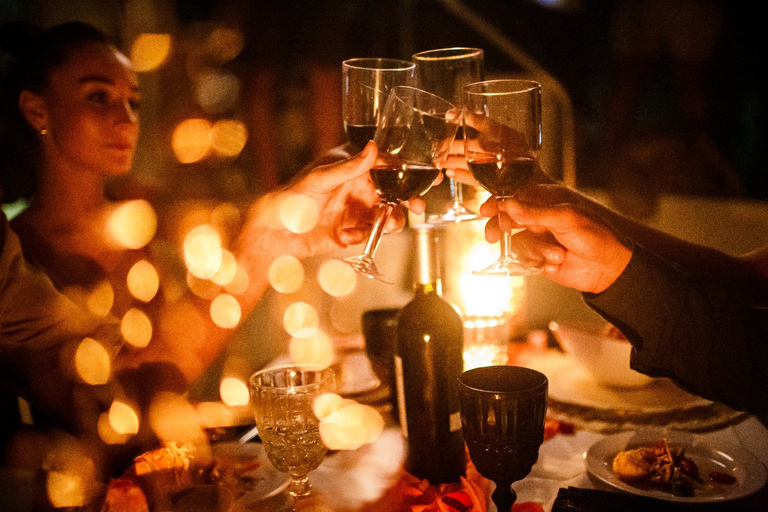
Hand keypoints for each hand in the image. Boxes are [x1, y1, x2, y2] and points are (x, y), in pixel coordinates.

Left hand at [239, 142, 416, 260]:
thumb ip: (350, 167)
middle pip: (394, 194)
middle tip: (417, 208)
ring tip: (382, 227)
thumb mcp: (320, 179)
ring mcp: (356, 210)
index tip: (426, 178)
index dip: (408, 172)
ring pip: (387, 216)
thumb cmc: (291, 197)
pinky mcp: (352, 231)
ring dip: (389, 222)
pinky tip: (345, 235)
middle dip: (408, 202)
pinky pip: (369, 234)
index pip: (387, 166)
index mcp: (352, 167)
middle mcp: (358, 188)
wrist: (275, 233)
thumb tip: (373, 148)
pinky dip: (362, 236)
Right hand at [482, 184, 632, 293]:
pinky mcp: (539, 259)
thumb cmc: (595, 235)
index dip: (499, 203)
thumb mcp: (566, 218)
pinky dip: (539, 263)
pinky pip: (524, 260)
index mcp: (547, 202)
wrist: (609, 268)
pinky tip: (557, 265)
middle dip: (502, 228)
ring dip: (536, 251)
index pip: (516, 197)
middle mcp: (540, 219)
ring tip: (558, 256)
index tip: (486, 210)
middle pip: (508, 220)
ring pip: (517, 243)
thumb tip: (509, 205)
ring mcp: (538, 239)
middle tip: (494, 236)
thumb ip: (535, 212)